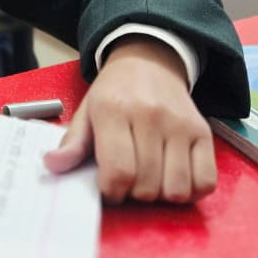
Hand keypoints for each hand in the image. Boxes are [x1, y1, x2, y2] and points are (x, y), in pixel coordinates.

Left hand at [43, 38, 216, 203]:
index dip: (112, 192)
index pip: (118, 171)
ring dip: (162, 195)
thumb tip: (51, 165)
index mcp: (114, 110)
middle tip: (129, 180)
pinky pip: (205, 182)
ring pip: (177, 189)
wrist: (149, 61)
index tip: (108, 188)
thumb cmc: (115, 93)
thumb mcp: (87, 111)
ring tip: (151, 178)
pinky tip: (174, 177)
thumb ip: (72, 143)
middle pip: (147, 186)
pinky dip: (190, 191)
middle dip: (134, 194)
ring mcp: (180, 124)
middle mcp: (150, 116)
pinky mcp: (203, 132)